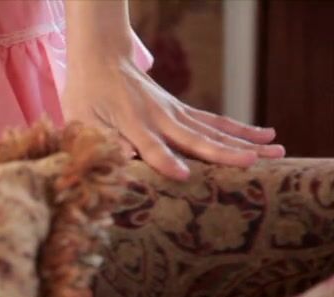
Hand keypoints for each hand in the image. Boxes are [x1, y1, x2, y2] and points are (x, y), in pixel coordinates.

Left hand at [61, 58, 284, 180]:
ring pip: (212, 129)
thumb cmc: (86, 95)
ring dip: (243, 140)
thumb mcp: (82, 118)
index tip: (185, 176)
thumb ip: (100, 138)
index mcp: (131, 122)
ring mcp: (174, 112)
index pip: (151, 146)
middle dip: (224, 153)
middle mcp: (159, 117)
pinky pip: (212, 121)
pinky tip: (262, 135)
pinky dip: (237, 128)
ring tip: (275, 150)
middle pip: (194, 138)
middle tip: (253, 164)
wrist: (101, 59)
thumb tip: (120, 156)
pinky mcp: (180, 110)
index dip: (166, 161)